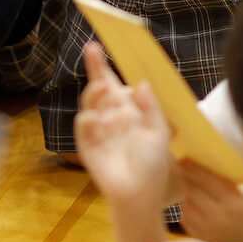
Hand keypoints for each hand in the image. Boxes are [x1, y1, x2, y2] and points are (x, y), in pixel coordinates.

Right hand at [75, 42, 172, 211]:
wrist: (142, 196)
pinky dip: (90, 120)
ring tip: (104, 87)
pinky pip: (84, 125)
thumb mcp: (159, 132)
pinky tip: (102, 121)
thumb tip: (140, 83)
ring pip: (89, 102)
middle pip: (97, 87)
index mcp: (127, 111)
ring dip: (95, 92)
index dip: (102, 65)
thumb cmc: (154, 166)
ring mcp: (97, 130)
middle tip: (93, 51)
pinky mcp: (87, 145)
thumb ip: (150, 108)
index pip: (113, 83)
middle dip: (94, 68)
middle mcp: (110, 116)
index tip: (95, 45)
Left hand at [178, 159, 242, 241]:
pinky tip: (187, 198)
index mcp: (234, 201)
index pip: (206, 179)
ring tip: (180, 180)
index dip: (192, 167)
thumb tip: (200, 155)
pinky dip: (185, 207)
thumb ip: (226, 175)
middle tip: (177, 166)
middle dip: (184, 177)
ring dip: (182, 192)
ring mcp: (211, 231)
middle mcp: (221, 218)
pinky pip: (186, 220)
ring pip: (186, 206)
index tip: (182, 157)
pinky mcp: (205, 239)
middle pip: (192, 192)